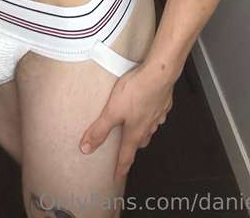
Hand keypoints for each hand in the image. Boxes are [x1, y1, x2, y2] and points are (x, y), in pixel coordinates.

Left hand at [79, 63, 173, 178]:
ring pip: (150, 128)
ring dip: (143, 129)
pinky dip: (152, 114)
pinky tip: (148, 106)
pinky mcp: (164, 102)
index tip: (118, 175)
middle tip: (125, 148)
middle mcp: (149, 126)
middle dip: (132, 146)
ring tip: (135, 126)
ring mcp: (158, 114)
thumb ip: (99, 130)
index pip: (127, 155)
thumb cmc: (136, 90)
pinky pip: (157, 113)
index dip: (121, 167)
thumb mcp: (112, 111)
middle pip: (140, 142)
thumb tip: (86, 148)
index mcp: (135, 132)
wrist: (159, 74)